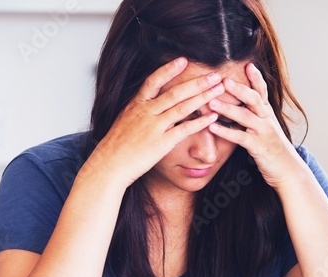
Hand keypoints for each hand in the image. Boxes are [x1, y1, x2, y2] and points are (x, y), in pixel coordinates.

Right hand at [88, 57, 224, 186]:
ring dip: (203, 97)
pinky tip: (213, 116)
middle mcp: (146, 112)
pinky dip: (200, 121)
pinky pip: (185, 129)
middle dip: (198, 82)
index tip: (184, 60)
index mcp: (136, 105)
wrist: (108, 165)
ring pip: (183, 107)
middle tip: (215, 74)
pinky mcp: (161, 143)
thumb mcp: (125, 121)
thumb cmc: (115, 146)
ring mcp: (154, 127)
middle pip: (175, 92)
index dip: (169, 70)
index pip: (154, 81)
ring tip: (219, 89)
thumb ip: (138, 111)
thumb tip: (147, 104)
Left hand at [205, 63, 304, 188]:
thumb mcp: (266, 126)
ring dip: (227, 108)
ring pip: (246, 116)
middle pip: (254, 99)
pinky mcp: (258, 147)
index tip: (248, 64)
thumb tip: (241, 102)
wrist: (286, 168)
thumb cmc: (271, 147)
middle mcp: (267, 119)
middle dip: (240, 88)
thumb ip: (255, 113)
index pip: (262, 91)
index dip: (256, 77)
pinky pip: (240, 137)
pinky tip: (212, 127)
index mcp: (267, 112)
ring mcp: (263, 132)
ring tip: (211, 102)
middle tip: (223, 79)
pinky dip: (225, 131)